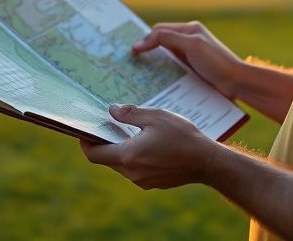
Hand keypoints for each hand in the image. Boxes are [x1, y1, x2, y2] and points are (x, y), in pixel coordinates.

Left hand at [80, 104, 217, 189]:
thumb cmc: (182, 136)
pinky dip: (134, 157)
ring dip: (121, 150)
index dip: (85, 142)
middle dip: (104, 143)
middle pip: (106, 159)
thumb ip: (130, 113)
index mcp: (128, 155)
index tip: (85, 130)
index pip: (94, 154)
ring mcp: (142, 180)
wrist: (207, 162)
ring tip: (130, 132)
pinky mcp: (153, 183)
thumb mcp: (156, 116)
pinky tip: (146, 144)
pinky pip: (135, 170)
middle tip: (108, 125)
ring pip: (121, 165)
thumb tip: (111, 110)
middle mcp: (131, 172)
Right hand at [132, 21, 243, 97]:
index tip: (130, 52)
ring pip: (165, 60)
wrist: (238, 83)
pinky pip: (173, 72)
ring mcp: (190, 58)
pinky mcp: (192, 72)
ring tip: (138, 78)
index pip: (160, 31)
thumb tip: (139, 42)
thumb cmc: (217, 61)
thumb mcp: (190, 45)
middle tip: (130, 65)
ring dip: (154, 68)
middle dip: (147, 53)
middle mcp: (188, 42)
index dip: (145, 40)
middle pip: (161, 45)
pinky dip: (163, 77)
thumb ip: (166, 39)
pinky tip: (156, 85)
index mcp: (188, 30)